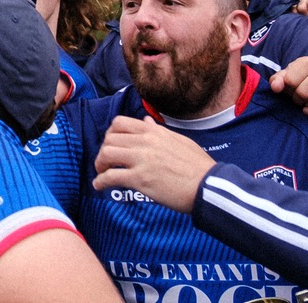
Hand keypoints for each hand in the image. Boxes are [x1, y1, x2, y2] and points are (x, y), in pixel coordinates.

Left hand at [91, 117, 214, 212]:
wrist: (208, 186)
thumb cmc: (198, 166)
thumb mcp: (179, 140)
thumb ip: (159, 131)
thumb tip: (146, 120)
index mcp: (153, 131)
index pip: (120, 123)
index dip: (110, 134)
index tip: (111, 144)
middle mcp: (144, 141)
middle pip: (110, 139)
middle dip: (103, 151)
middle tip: (105, 163)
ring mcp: (141, 160)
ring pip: (106, 155)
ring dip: (99, 164)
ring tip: (101, 173)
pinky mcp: (140, 179)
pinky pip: (111, 177)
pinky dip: (100, 181)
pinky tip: (99, 186)